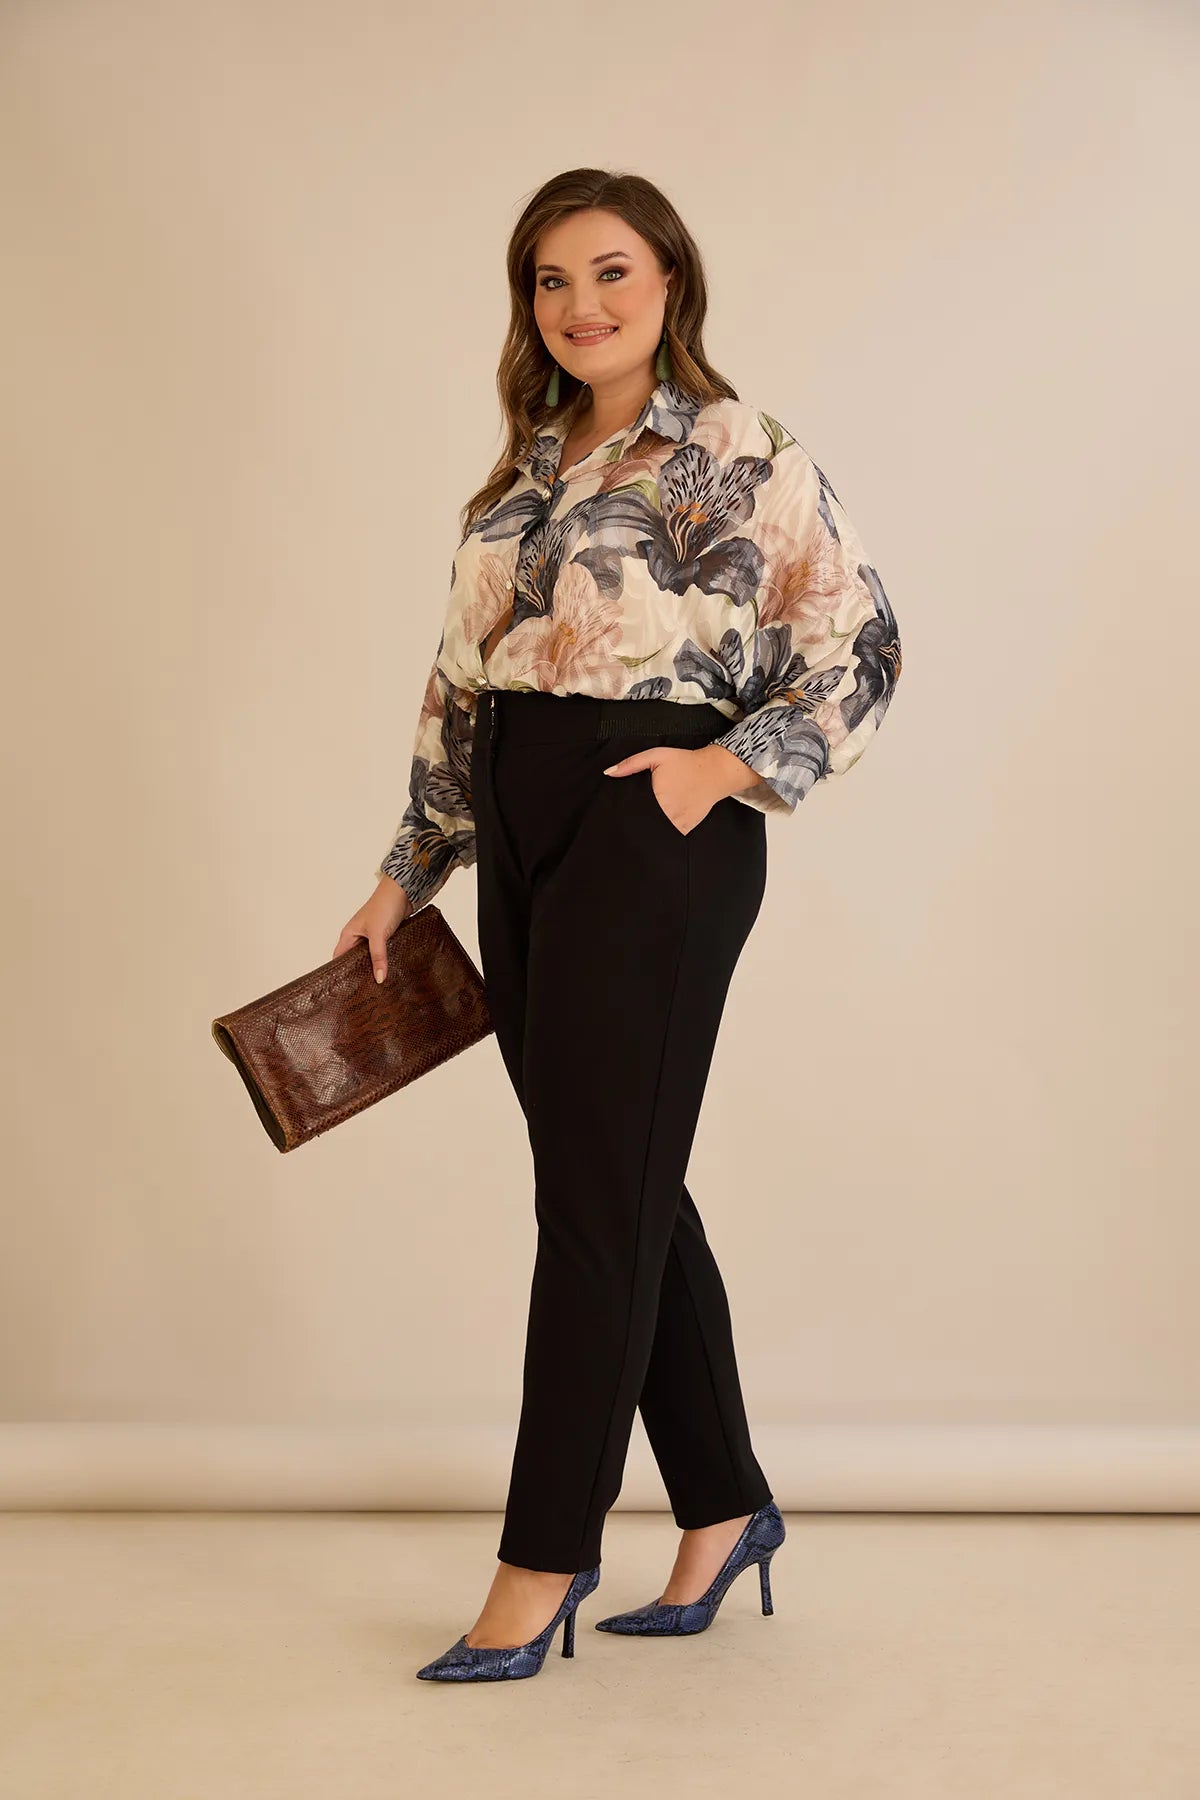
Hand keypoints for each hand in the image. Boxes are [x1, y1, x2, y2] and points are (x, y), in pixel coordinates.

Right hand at [332, 875, 411, 983]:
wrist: (403, 891)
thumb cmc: (384, 905)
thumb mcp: (379, 934)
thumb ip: (378, 957)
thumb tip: (379, 978)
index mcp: (348, 935)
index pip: (338, 958)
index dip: (339, 972)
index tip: (344, 989)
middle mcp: (357, 936)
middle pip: (354, 959)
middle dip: (358, 973)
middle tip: (363, 991)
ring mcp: (371, 936)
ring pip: (369, 956)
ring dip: (373, 966)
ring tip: (377, 984)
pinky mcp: (384, 935)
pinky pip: (381, 951)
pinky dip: (384, 959)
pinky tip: (389, 969)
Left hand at [602, 743, 763, 834]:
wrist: (714, 772)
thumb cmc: (685, 762)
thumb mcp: (656, 756)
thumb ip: (631, 764)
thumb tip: (608, 772)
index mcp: (656, 796)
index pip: (631, 813)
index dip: (621, 816)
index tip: (613, 818)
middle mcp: (666, 813)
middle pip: (641, 826)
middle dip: (631, 826)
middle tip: (621, 826)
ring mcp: (677, 823)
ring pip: (654, 834)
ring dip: (645, 833)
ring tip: (635, 832)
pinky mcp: (685, 828)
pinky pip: (669, 837)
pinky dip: (661, 835)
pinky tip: (655, 830)